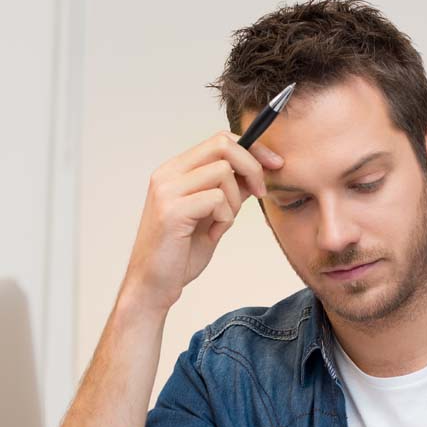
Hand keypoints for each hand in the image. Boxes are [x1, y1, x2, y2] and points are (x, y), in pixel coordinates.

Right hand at [121, 131, 282, 312]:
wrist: (153, 286)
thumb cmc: (179, 255)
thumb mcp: (212, 217)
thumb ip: (229, 192)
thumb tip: (255, 172)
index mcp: (175, 171)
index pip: (219, 140)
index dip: (252, 149)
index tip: (273, 164)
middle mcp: (167, 174)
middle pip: (222, 145)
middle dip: (252, 166)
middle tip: (261, 192)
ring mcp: (167, 190)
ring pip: (223, 171)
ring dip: (235, 200)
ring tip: (223, 223)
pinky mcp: (172, 210)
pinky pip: (217, 199)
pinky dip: (225, 218)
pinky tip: (214, 232)